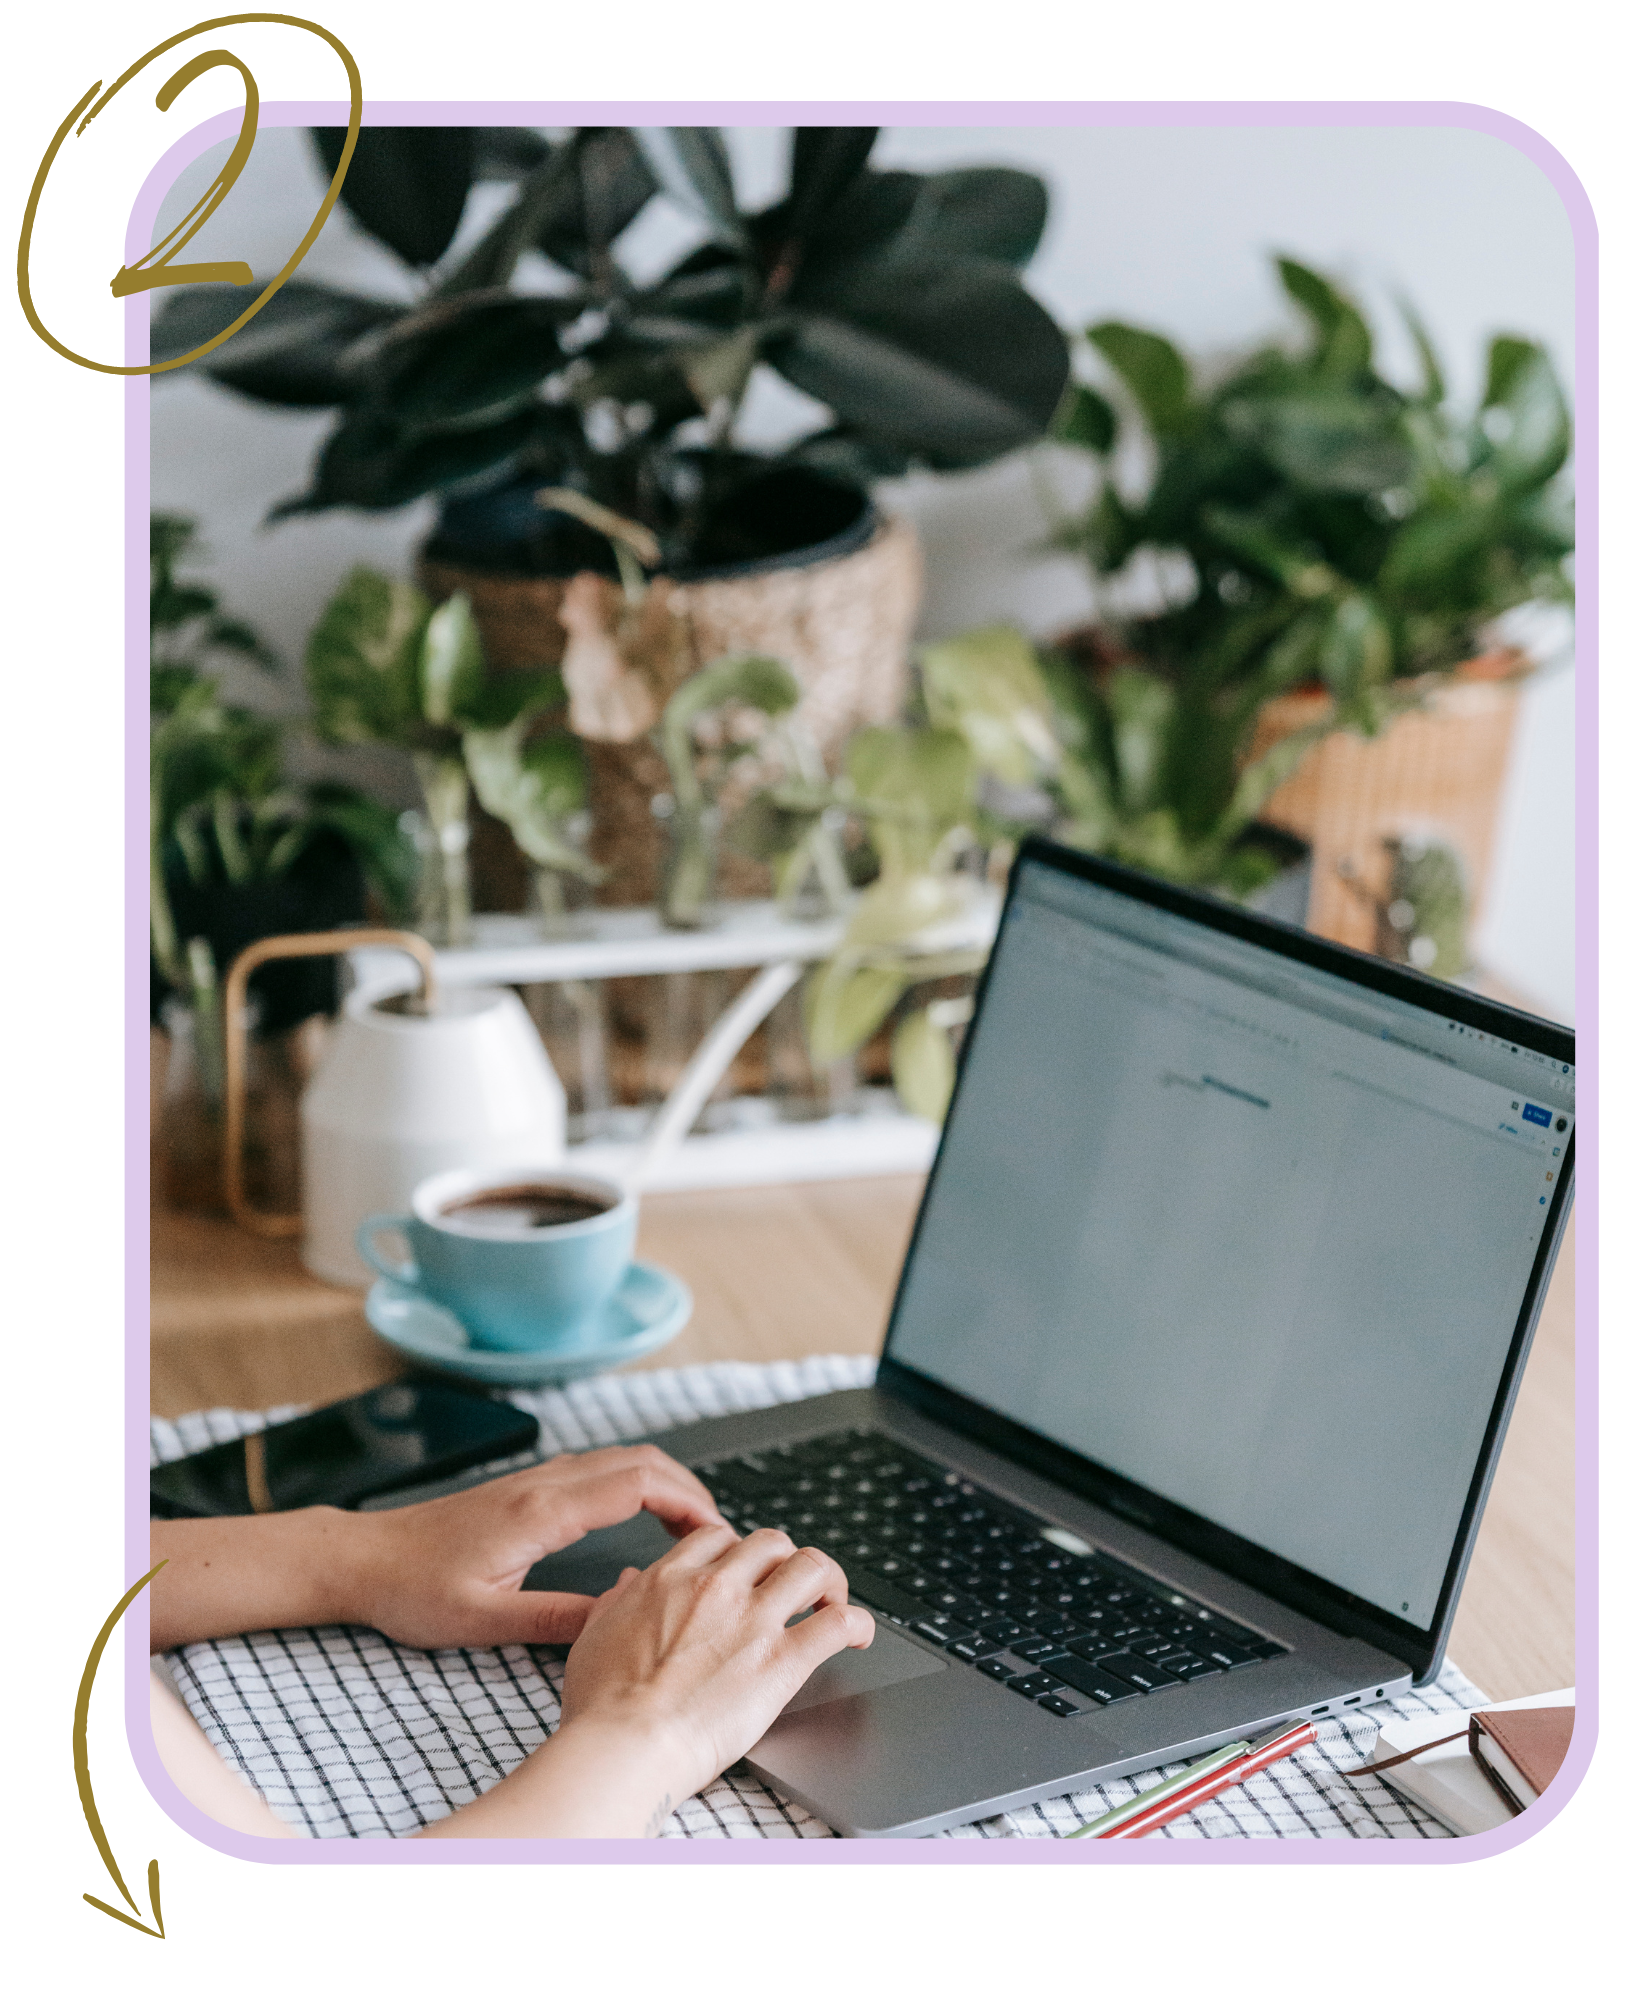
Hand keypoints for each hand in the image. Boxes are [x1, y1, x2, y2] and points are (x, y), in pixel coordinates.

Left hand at [353, 1446, 728, 1650]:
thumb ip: (558, 1620)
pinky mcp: (527, 1488)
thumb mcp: (486, 1620)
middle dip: (690, 1489)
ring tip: (691, 1530)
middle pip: (641, 1460)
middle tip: (718, 1534)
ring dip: (666, 1483)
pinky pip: (599, 1469)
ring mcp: (535, 1480)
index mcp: (541, 1511)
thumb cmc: (413, 1590)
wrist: (363, 1558)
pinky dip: (637, 1483)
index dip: (688, 1502)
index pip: (637, 1483)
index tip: (717, 1533)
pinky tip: (642, 1517)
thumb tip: (621, 1620)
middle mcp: (544, 1483)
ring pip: (621, 1459)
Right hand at [555, 1525, 875, 1808]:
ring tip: (830, 1600)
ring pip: (811, 1565)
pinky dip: (856, 1623)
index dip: (738, 1551)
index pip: (720, 1537)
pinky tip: (857, 1634)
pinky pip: (837, 1624)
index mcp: (672, 1577)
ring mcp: (754, 1620)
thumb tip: (630, 1582)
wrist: (626, 1745)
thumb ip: (617, 1600)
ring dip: (828, 1580)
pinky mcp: (783, 1661)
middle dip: (785, 1560)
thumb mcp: (594, 1634)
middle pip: (771, 1542)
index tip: (745, 1570)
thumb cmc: (604, 1704)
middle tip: (790, 1586)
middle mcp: (717, 1587)